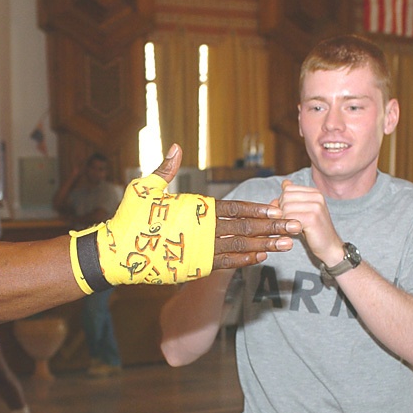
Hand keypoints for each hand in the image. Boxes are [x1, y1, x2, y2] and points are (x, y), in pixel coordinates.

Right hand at [69, 144, 299, 291]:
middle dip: (272, 227)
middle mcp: (202, 230)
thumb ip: (166, 168)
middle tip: (296, 227)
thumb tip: (177, 146)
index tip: (278, 209)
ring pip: (240, 248)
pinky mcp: (195, 266)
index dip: (258, 209)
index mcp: (196, 209)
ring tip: (286, 245)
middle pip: (245, 228)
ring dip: (265, 246)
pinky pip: (226, 263)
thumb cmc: (129, 218)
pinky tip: (261, 257)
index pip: (235, 208)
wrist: (116, 251)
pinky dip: (245, 260)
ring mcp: (200, 250)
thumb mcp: (146, 188)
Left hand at [277, 180, 341, 265]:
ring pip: (285, 207)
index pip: (287, 189)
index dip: (282, 203)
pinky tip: (295, 231)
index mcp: (314, 192)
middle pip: (285, 197)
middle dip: (282, 211)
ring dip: (284, 220)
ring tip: (293, 227)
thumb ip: (293, 197)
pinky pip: (289, 217)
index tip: (289, 214)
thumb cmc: (313, 231)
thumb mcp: (302, 211)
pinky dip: (287, 226)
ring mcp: (316, 206)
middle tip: (290, 222)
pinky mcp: (312, 217)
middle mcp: (317, 196)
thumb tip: (284, 183)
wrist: (329, 247)